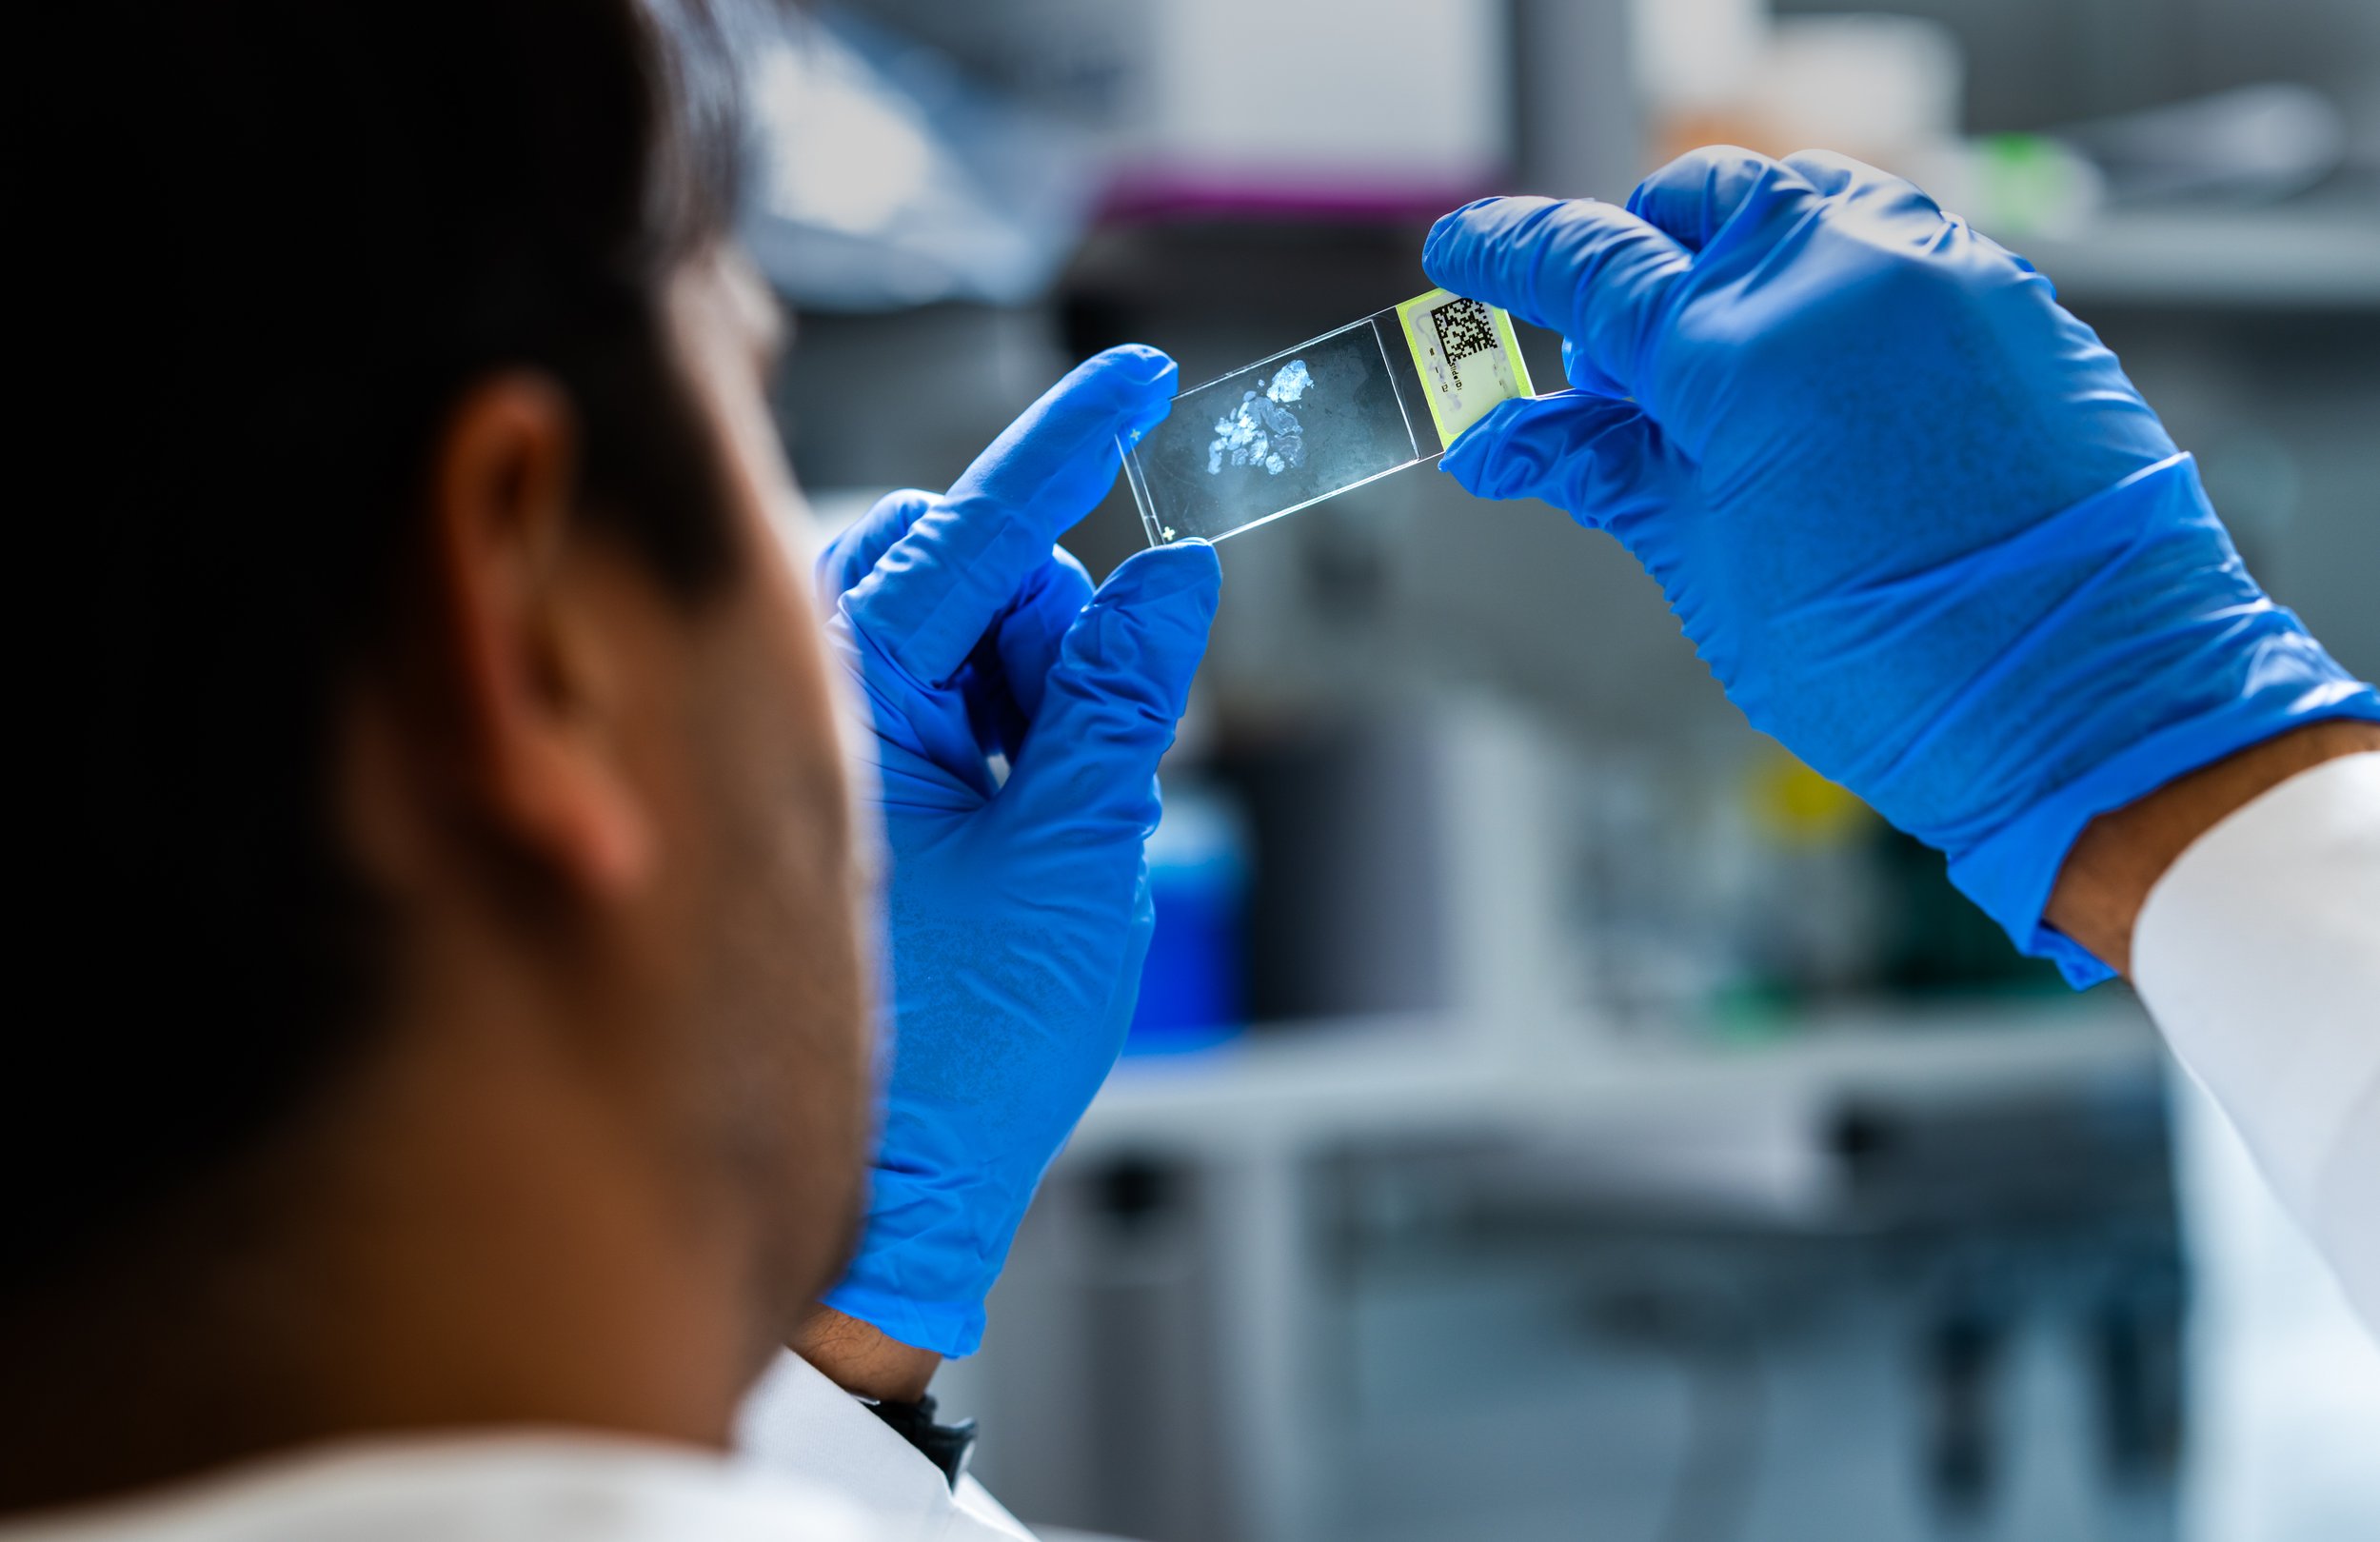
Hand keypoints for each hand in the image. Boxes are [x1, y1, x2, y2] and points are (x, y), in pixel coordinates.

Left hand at [815, 345, 1219, 1356]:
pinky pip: (957, 704)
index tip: (1136, 375)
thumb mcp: (1078, 853)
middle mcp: (823, 701)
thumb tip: (1171, 572)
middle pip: (970, 572)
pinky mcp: (864, 788)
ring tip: (1064, 822)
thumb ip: (1125, 696)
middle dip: (1056, 629)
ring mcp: (840, 746)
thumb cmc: (962, 1043)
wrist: (896, 1195)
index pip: (973, 530)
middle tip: (1098, 745)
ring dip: (1045, 696)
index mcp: (852, 700)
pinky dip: (1020, 739)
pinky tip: (1039, 831)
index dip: (1068, 446)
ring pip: (969, 638)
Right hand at [1424, 147, 2378, 981]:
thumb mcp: (1708, 566)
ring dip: (1738, 260)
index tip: (1465, 253)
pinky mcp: (2011, 298)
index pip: (1589, 266)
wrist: (2087, 703)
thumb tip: (1497, 440)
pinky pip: (1892, 247)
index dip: (1508, 256)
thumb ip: (1606, 470)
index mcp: (1737, 352)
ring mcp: (1939, 274)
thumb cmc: (1888, 666)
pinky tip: (1826, 390)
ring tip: (1727, 377)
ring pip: (1801, 204)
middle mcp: (1839, 278)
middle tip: (1616, 371)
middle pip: (1697, 202)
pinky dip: (1830, 288)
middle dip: (1637, 259)